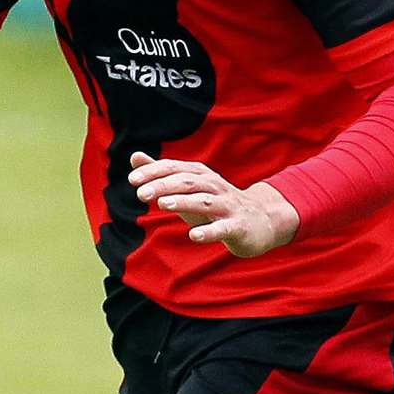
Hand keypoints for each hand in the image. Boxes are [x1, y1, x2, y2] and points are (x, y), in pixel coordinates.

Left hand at [128, 151, 299, 258]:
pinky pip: (223, 228)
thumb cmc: (216, 204)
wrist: (261, 221)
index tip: (132, 180)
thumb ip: (161, 174)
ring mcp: (228, 206)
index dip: (154, 173)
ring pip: (205, 201)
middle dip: (164, 186)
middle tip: (141, 193)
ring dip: (184, 202)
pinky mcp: (238, 227)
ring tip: (163, 205)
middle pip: (188, 182)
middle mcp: (214, 187)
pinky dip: (209, 231)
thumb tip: (135, 157)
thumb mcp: (188, 188)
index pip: (175, 169)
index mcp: (201, 175)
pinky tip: (194, 236)